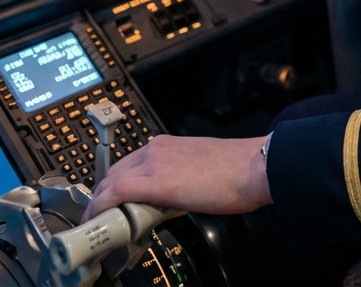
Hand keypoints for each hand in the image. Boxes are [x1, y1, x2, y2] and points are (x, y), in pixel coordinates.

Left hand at [83, 134, 271, 220]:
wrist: (253, 167)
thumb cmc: (237, 171)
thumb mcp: (200, 168)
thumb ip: (180, 177)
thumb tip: (172, 197)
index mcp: (169, 145)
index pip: (130, 164)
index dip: (116, 185)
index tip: (115, 203)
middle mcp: (157, 148)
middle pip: (114, 171)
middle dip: (104, 195)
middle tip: (104, 218)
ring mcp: (154, 162)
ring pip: (110, 181)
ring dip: (101, 202)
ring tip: (100, 224)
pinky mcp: (155, 181)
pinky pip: (115, 193)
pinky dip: (101, 207)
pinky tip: (99, 221)